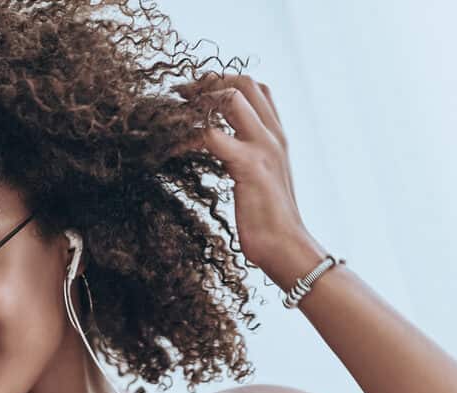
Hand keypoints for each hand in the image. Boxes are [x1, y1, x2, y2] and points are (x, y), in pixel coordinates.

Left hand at [173, 72, 322, 277]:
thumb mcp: (263, 181)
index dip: (225, 82)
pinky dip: (186, 135)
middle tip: (180, 91)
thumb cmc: (270, 222)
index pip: (257, 89)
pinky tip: (170, 146)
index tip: (198, 91)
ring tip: (173, 109)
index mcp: (278, 137)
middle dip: (208, 81)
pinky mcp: (248, 166)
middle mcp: (274, 136)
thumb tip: (226, 151)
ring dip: (197, 99)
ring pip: (230, 98)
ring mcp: (263, 148)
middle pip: (244, 83)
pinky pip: (210, 136)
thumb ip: (249, 159)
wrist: (286, 247)